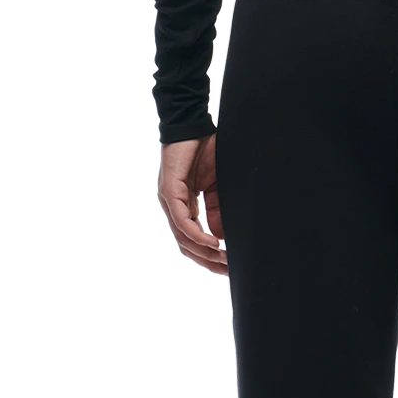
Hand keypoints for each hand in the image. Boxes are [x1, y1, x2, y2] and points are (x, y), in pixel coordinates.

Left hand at [158, 136, 227, 274]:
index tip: (228, 267)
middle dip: (207, 260)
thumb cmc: (206, 152)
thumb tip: (219, 237)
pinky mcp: (170, 191)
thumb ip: (216, 211)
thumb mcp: (217, 187)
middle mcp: (173, 206)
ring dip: (204, 251)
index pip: (192, 240)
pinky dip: (197, 234)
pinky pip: (182, 220)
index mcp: (184, 206)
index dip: (208, 256)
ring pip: (183, 236)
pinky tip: (212, 242)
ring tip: (223, 259)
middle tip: (227, 271)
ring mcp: (169, 200)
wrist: (196, 126)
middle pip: (186, 244)